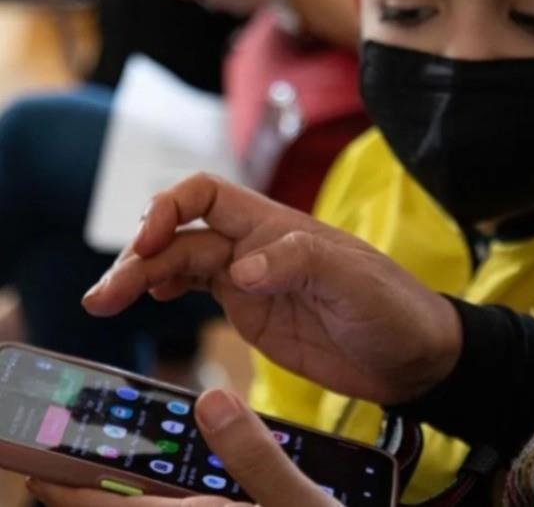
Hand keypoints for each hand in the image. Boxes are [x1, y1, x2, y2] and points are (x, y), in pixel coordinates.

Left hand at [28, 389, 340, 505]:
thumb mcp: (299, 502)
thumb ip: (255, 455)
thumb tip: (212, 400)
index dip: (64, 490)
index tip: (35, 468)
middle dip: (89, 494)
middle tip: (75, 462)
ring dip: (125, 499)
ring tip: (117, 470)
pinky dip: (159, 505)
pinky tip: (179, 490)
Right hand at [83, 174, 461, 404]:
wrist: (411, 358)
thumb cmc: (394, 309)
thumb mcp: (357, 283)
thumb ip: (302, 265)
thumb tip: (239, 272)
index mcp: (279, 227)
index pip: (210, 194)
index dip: (173, 207)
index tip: (152, 239)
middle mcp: (256, 247)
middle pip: (182, 235)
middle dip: (141, 254)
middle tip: (108, 294)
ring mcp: (250, 281)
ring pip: (180, 263)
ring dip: (140, 276)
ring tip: (104, 302)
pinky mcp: (250, 312)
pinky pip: (195, 292)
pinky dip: (164, 290)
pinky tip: (144, 300)